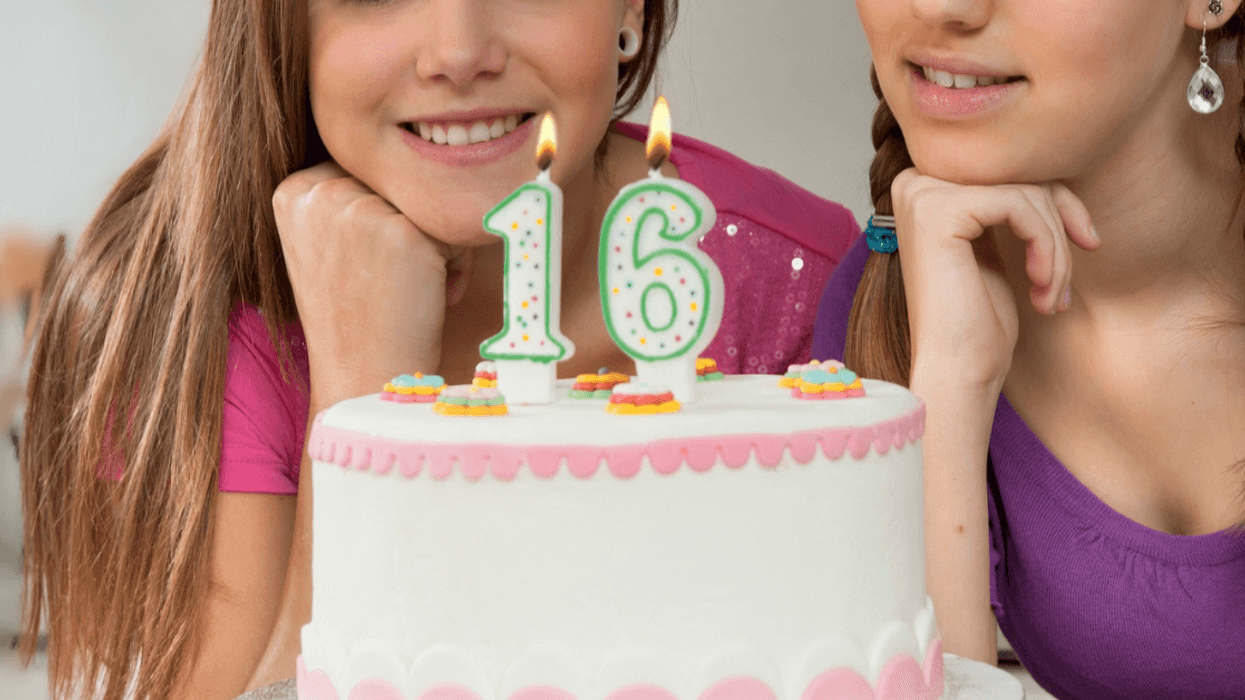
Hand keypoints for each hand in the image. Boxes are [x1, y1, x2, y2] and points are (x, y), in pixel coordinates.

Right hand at [272, 161, 472, 409]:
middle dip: (412, 227)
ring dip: (437, 244)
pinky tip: (427, 295)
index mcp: (293, 190)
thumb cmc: (361, 313)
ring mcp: (357, 208)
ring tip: (408, 289)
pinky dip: (455, 263)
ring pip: (428, 202)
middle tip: (394, 281)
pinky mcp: (401, 231)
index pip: (367, 172)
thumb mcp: (333, 244)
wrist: (366, 375)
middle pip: (399, 181)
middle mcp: (318, 191)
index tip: (371, 266)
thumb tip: (412, 146)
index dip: (384, 218)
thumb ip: (349, 196)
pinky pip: (453, 228)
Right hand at [891, 169, 1099, 390]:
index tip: (1086, 244)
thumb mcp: (1000, 245)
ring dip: (1056, 248)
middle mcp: (916, 182)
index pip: (1010, 167)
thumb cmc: (978, 319)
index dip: (1057, 201)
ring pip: (1027, 190)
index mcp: (925, 187)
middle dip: (1062, 222)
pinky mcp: (939, 210)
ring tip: (1053, 296)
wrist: (957, 369)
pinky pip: (1020, 205)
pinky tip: (1042, 289)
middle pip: (1020, 171)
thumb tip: (1059, 150)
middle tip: (1065, 282)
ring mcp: (922, 193)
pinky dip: (1046, 248)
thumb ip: (1012, 198)